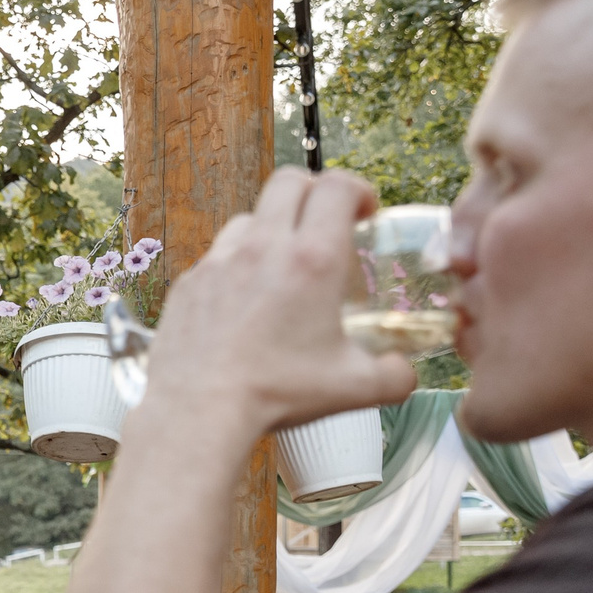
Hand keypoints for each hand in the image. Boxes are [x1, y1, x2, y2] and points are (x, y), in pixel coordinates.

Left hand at [142, 168, 418, 437]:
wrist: (198, 411)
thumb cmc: (275, 394)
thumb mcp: (353, 388)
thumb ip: (393, 375)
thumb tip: (403, 371)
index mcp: (313, 259)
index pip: (336, 186)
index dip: (357, 189)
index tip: (364, 211)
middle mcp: (263, 248)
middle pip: (289, 181)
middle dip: (313, 191)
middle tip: (325, 221)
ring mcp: (219, 262)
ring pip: (250, 217)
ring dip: (272, 228)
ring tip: (282, 264)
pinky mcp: (189, 283)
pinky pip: (217, 256)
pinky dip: (236, 264)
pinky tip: (243, 300)